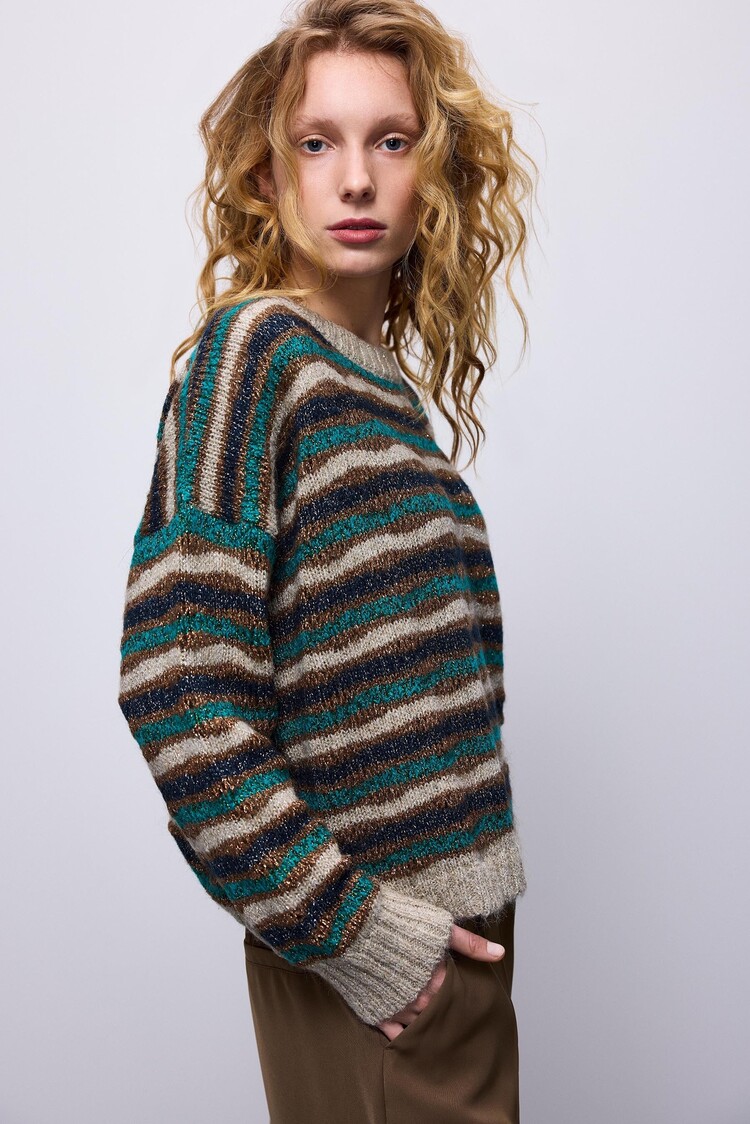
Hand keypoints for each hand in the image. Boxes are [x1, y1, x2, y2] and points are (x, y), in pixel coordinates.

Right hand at [376, 922, 504, 1041]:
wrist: (353, 927)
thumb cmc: (397, 921)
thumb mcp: (440, 926)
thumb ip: (471, 944)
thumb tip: (501, 953)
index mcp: (438, 981)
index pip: (458, 996)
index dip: (459, 991)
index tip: (459, 988)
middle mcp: (420, 1001)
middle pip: (441, 1013)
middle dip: (444, 1010)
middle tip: (445, 1006)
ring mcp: (397, 1010)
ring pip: (421, 1027)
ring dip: (426, 1023)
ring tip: (429, 1019)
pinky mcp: (376, 1013)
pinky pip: (395, 1036)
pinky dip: (402, 1036)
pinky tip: (407, 1033)